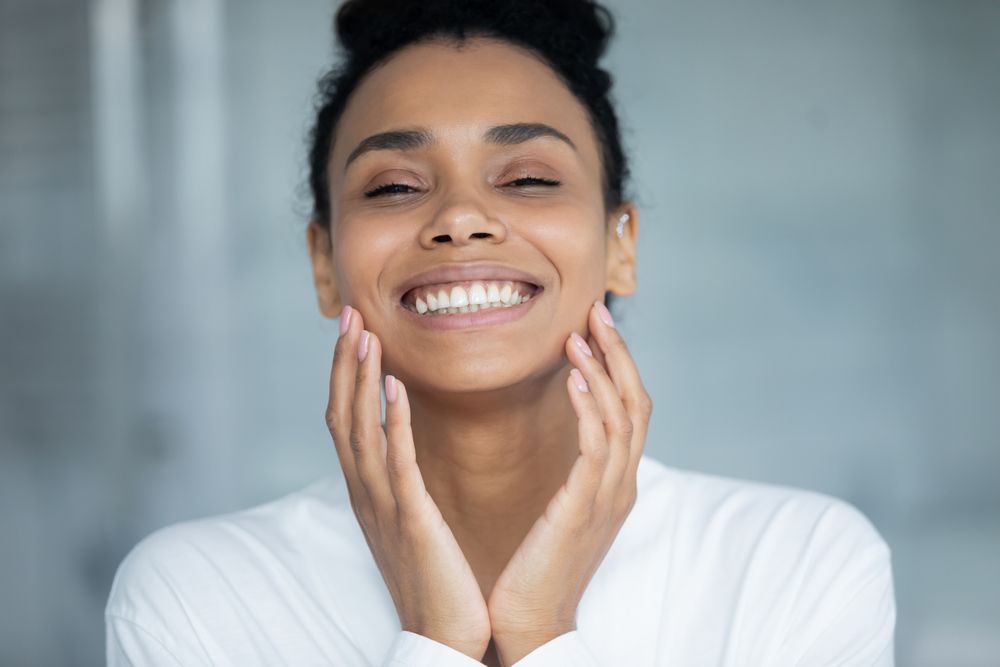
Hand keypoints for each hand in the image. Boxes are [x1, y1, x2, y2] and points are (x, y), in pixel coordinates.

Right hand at [325, 306, 490, 659]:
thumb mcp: (409, 519)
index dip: (345, 375)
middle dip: (344, 363)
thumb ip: (401, 479)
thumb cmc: (433, 576)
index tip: (353, 332)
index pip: (346, 420)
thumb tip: (401, 439)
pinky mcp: (410, 519)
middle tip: (349, 315)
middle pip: (342, 415)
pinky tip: (395, 387)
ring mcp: (383, 505)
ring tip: (365, 335)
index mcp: (368, 491)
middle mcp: (365, 493)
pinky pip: (397, 462)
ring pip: (360, 430)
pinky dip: (393, 421)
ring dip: (360, 379)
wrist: (442, 635)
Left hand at [486, 300, 652, 664]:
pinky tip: (571, 378)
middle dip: (618, 354)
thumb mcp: (563, 510)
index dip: (617, 365)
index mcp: (617, 483)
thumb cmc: (538, 566)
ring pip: (622, 416)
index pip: (630, 410)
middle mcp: (622, 484)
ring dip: (602, 370)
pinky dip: (588, 407)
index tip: (593, 327)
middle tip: (596, 311)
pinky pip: (596, 446)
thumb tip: (566, 435)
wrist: (531, 623)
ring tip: (580, 334)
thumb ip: (574, 473)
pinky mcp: (585, 507)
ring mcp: (609, 496)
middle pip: (636, 402)